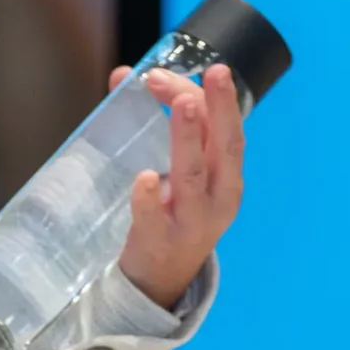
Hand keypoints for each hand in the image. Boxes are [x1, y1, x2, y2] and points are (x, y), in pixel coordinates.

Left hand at [117, 63, 245, 310]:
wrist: (162, 279)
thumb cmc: (173, 212)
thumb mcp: (177, 168)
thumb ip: (154, 120)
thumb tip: (122, 75)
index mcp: (227, 176)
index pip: (225, 128)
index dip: (211, 96)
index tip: (175, 71)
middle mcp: (218, 197)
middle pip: (224, 146)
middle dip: (220, 107)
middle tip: (213, 72)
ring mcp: (192, 221)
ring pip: (193, 176)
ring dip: (187, 137)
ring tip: (181, 104)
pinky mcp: (161, 241)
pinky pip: (154, 218)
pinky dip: (149, 198)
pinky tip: (144, 179)